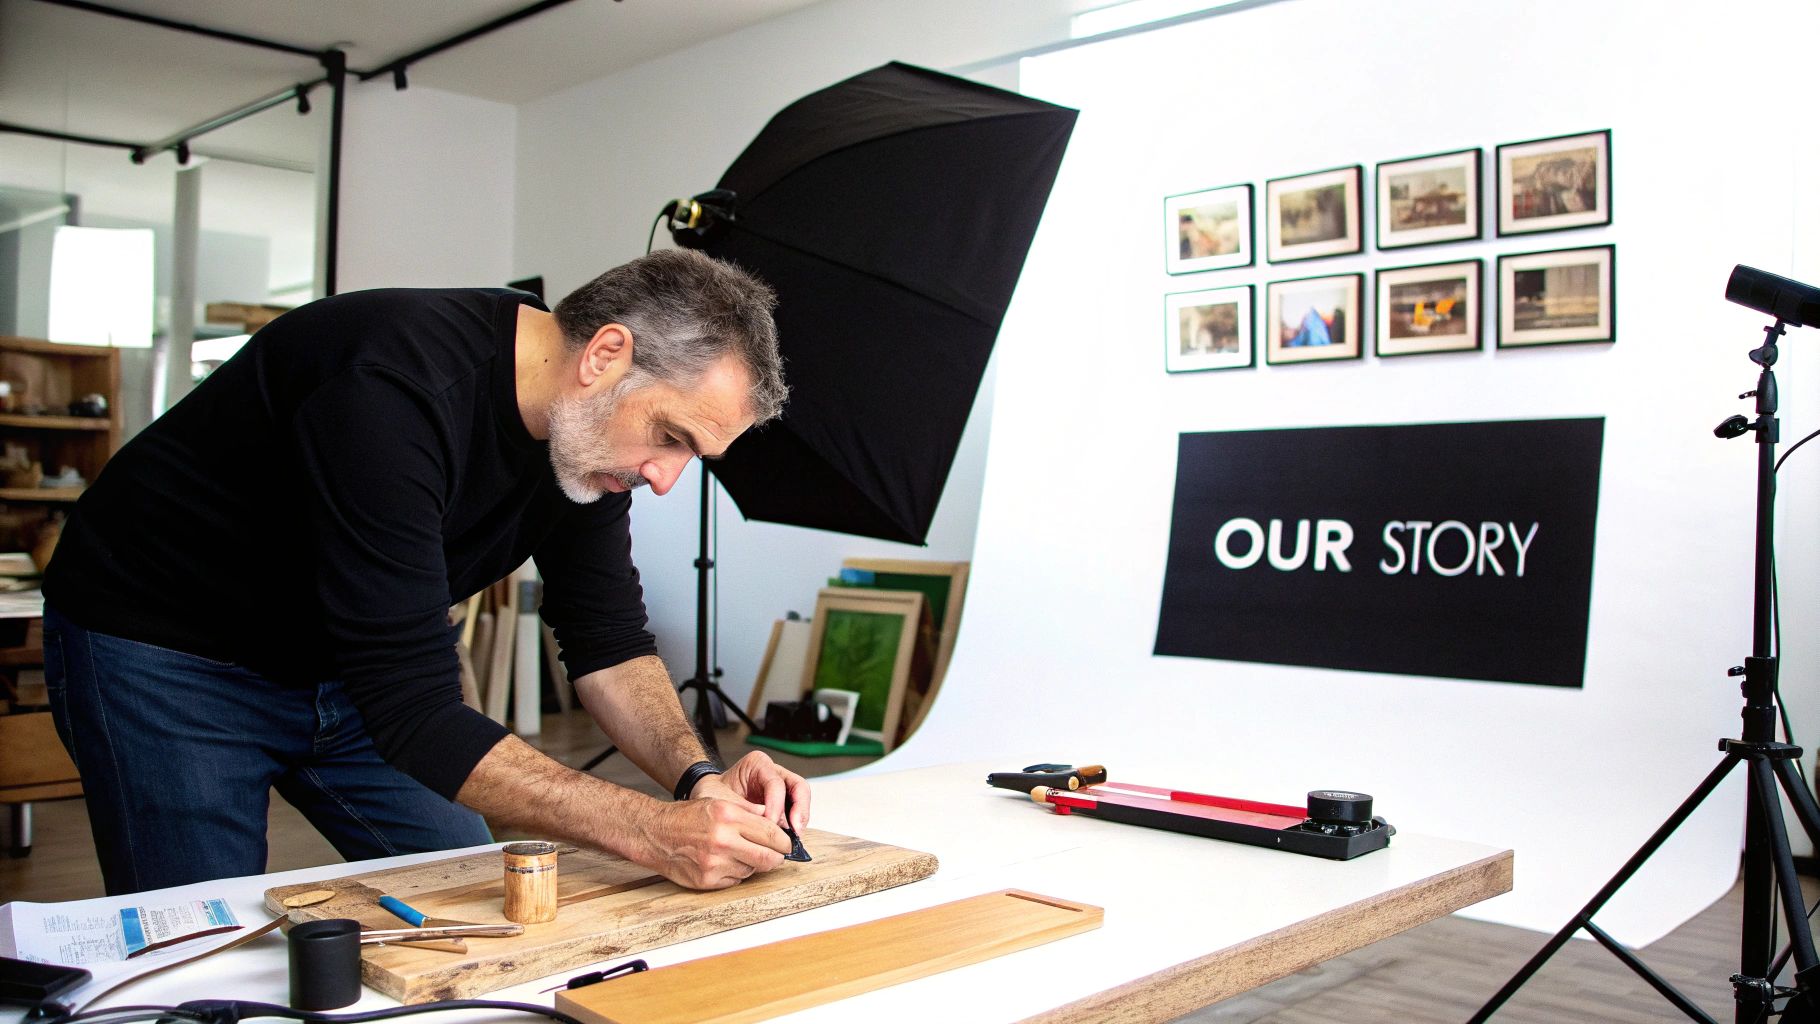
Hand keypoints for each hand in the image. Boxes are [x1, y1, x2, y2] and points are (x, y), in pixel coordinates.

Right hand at [631, 795, 791, 889]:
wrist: (656, 834)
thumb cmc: (686, 817)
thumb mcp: (718, 802)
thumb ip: (748, 812)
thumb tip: (776, 821)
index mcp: (728, 816)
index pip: (771, 834)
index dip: (784, 841)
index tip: (787, 843)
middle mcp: (723, 840)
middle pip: (768, 858)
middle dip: (777, 857)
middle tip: (777, 855)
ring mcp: (715, 863)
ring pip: (752, 870)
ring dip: (753, 864)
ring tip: (740, 853)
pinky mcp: (708, 880)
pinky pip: (736, 880)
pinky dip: (736, 873)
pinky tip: (725, 862)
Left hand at [697, 751, 810, 832]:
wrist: (707, 798)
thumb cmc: (711, 794)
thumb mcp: (722, 799)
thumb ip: (744, 809)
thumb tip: (766, 826)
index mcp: (757, 764)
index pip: (776, 783)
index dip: (776, 805)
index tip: (770, 824)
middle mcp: (773, 772)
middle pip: (798, 786)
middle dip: (799, 809)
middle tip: (795, 831)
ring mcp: (781, 786)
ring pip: (801, 798)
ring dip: (800, 819)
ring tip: (795, 837)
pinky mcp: (782, 802)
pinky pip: (795, 811)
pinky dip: (794, 825)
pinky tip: (788, 838)